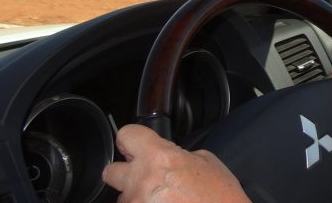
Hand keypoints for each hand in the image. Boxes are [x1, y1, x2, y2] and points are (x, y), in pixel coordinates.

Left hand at [102, 124, 248, 202]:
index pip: (126, 134)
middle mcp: (142, 181)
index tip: (134, 144)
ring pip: (122, 197)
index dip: (131, 138)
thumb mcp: (205, 161)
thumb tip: (165, 155)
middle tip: (143, 176)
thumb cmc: (220, 196)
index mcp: (159, 157)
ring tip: (161, 198)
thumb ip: (177, 154)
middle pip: (110, 171)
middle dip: (124, 172)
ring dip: (137, 196)